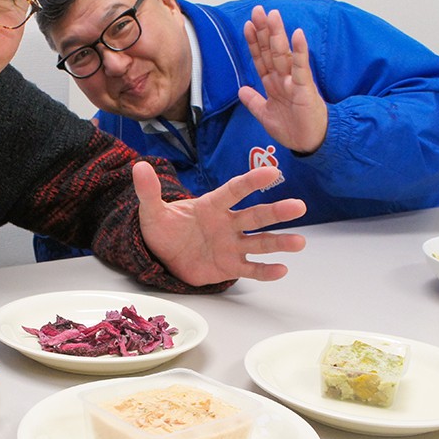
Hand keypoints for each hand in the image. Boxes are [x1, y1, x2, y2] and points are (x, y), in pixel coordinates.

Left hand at [133, 162, 305, 284]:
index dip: (252, 181)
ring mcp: (231, 245)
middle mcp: (227, 223)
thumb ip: (149, 191)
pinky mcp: (230, 266)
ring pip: (259, 242)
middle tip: (298, 207)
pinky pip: (250, 269)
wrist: (162, 256)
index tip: (272, 171)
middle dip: (276, 211)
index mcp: (211, 205)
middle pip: (254, 216)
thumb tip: (139, 167)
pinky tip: (281, 270)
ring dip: (279, 242)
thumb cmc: (163, 229)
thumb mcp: (152, 211)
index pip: (234, 190)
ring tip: (299, 242)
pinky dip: (265, 272)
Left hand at [238, 6, 327, 153]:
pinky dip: (300, 51)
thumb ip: (254, 101)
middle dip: (263, 31)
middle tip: (258, 10)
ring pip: (283, 54)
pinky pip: (302, 67)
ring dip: (278, 35)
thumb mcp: (265, 115)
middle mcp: (283, 78)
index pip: (261, 59)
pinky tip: (298, 35)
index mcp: (273, 84)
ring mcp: (294, 81)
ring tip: (273, 15)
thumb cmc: (292, 129)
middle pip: (271, 50)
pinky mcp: (305, 88)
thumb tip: (241, 90)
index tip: (247, 25)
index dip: (254, 42)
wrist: (310, 143)